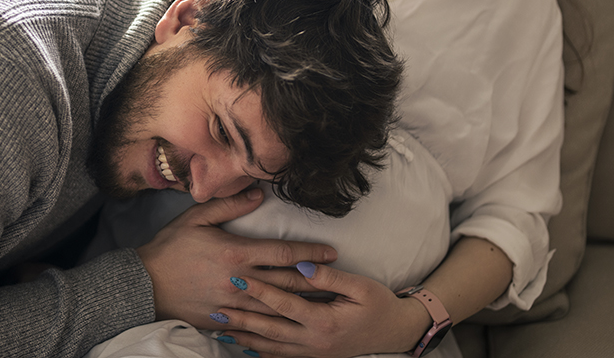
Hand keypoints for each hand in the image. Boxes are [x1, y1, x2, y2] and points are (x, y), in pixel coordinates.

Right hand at [136, 188, 337, 328]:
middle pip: (286, 282)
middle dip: (314, 279)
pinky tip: (290, 323)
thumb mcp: (197, 218)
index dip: (310, 253)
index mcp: (236, 253)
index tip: (330, 252)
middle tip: (337, 278)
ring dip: (301, 303)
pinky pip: (254, 325)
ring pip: (275, 306)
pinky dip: (275, 323)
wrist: (143, 285)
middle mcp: (239, 280)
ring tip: (323, 301)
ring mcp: (231, 304)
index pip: (283, 253)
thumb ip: (230, 206)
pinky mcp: (222, 321)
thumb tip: (257, 195)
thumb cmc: (171, 247)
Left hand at [213, 262, 430, 357]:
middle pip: (270, 329)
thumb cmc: (379, 305)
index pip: (284, 304)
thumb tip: (304, 265)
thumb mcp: (360, 286)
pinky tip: (245, 347)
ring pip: (271, 347)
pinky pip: (281, 357)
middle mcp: (314, 341)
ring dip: (245, 337)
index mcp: (324, 321)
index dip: (260, 290)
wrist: (395, 332)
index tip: (239, 276)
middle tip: (217, 305)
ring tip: (222, 327)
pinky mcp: (314, 356)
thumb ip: (330, 277)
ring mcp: (313, 353)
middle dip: (243, 317)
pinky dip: (260, 352)